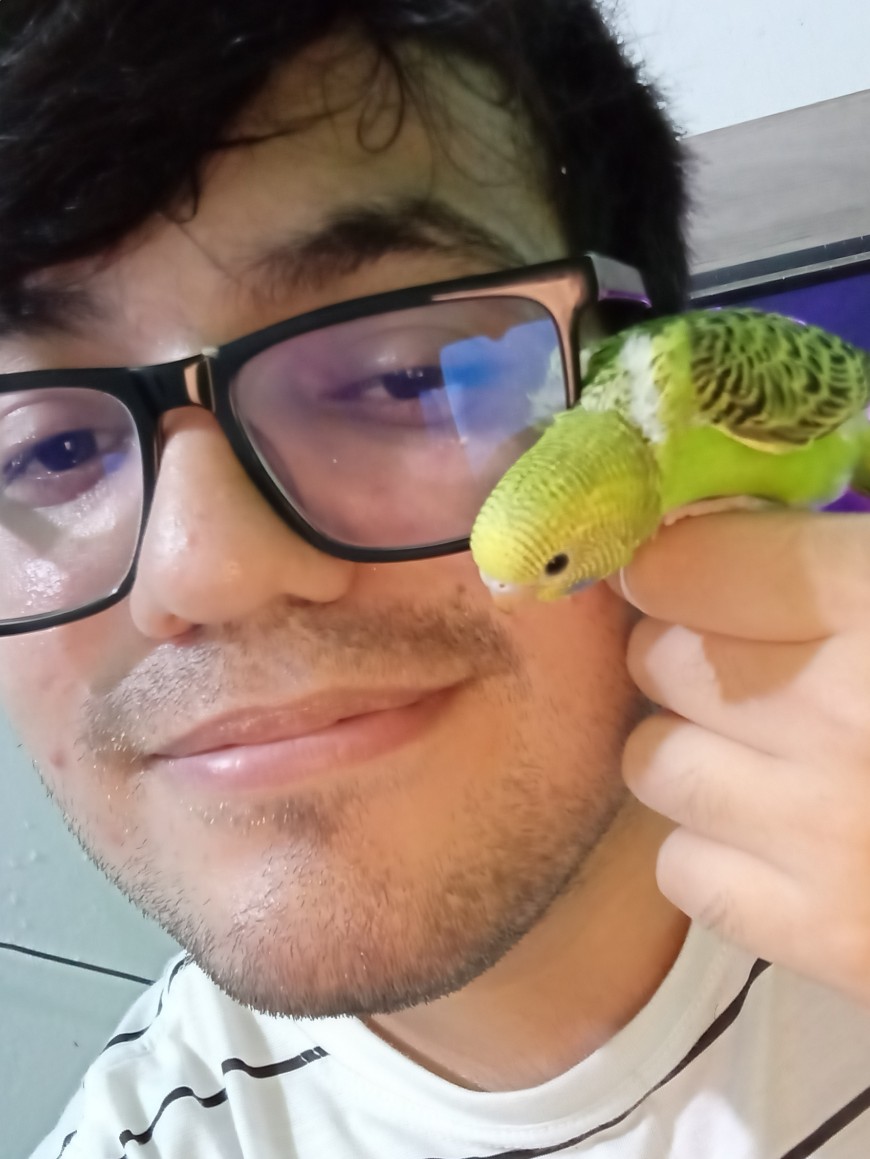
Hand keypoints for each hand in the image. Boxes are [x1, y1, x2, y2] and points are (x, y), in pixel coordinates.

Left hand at [612, 509, 869, 1004]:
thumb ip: (845, 557)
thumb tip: (735, 526)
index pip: (690, 566)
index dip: (678, 564)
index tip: (694, 574)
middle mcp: (840, 712)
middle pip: (661, 660)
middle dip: (685, 652)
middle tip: (738, 665)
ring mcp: (823, 833)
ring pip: (654, 762)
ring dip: (689, 750)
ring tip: (754, 754)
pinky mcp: (824, 938)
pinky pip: (684, 869)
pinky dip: (711, 851)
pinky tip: (772, 840)